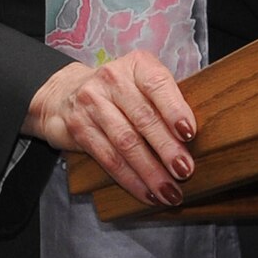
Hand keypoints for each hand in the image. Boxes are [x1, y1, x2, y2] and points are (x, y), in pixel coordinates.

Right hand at [24, 51, 196, 206]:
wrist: (64, 93)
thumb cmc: (118, 90)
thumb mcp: (141, 83)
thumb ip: (165, 100)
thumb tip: (193, 137)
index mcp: (137, 65)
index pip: (157, 84)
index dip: (174, 109)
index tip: (189, 133)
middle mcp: (112, 80)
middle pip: (143, 118)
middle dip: (166, 148)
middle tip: (185, 170)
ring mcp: (92, 103)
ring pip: (126, 143)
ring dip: (150, 171)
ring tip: (169, 190)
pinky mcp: (79, 129)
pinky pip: (108, 158)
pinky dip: (130, 179)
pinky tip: (146, 192)